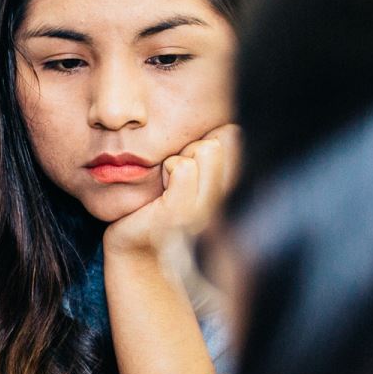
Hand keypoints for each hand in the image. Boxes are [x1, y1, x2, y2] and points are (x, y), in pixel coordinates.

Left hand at [104, 123, 240, 257]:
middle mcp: (232, 199)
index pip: (236, 135)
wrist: (136, 250)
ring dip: (178, 160)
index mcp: (236, 188)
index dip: (208, 140)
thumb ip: (210, 152)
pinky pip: (182, 167)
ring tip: (167, 184)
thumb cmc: (159, 206)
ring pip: (205, 149)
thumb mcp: (189, 177)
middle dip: (193, 148)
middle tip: (175, 177)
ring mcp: (210, 208)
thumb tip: (227, 123)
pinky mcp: (183, 213)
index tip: (190, 165)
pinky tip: (159, 190)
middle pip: (223, 139)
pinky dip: (166, 170)